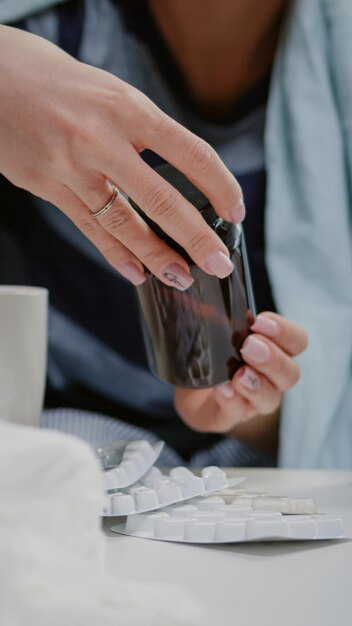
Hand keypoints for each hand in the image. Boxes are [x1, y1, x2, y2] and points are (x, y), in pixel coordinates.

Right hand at [0, 26, 243, 289]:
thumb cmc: (61, 83)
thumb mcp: (112, 94)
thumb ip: (143, 133)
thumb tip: (181, 174)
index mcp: (128, 108)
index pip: (190, 153)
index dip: (220, 186)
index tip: (236, 211)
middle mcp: (101, 138)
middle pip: (161, 198)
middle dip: (195, 237)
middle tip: (219, 263)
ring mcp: (71, 166)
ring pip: (123, 223)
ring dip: (156, 256)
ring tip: (181, 278)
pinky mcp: (47, 187)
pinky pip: (89, 228)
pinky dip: (115, 254)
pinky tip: (136, 272)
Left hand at [174, 313, 307, 449]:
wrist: (191, 391)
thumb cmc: (212, 353)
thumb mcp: (212, 328)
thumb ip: (210, 312)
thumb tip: (190, 289)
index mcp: (274, 350)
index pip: (297, 341)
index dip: (285, 332)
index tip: (259, 322)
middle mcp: (271, 378)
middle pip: (291, 373)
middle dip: (272, 358)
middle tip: (249, 346)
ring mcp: (253, 401)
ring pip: (271, 398)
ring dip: (256, 384)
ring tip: (239, 374)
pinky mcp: (230, 416)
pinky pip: (238, 412)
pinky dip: (231, 400)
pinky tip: (222, 389)